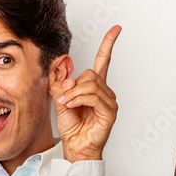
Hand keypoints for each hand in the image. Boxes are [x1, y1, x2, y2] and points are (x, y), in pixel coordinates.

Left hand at [52, 25, 120, 161]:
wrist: (75, 146)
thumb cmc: (72, 126)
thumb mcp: (60, 98)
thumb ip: (59, 81)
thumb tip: (62, 64)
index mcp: (95, 86)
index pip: (104, 60)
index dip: (109, 44)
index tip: (116, 29)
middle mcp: (105, 92)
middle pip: (91, 74)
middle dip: (72, 85)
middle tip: (62, 98)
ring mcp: (110, 102)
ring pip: (91, 84)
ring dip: (73, 94)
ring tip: (67, 104)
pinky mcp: (110, 112)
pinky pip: (93, 97)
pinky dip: (79, 99)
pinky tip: (72, 106)